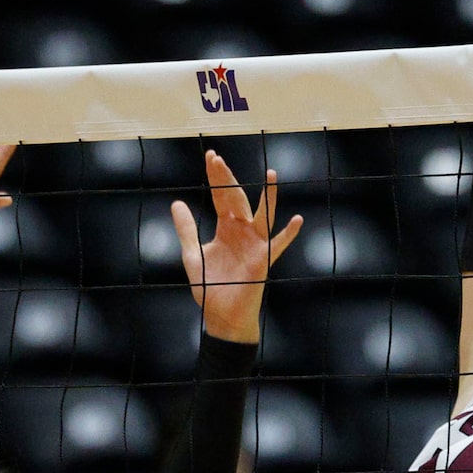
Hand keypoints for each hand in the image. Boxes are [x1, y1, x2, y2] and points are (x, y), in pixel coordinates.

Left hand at [172, 150, 300, 344]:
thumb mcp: (192, 255)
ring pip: (262, 215)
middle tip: (217, 159)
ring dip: (268, 196)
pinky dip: (288, 233)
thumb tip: (177, 202)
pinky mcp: (263, 260)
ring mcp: (255, 244)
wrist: (221, 316)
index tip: (211, 157)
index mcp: (225, 229)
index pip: (220, 197)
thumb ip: (186, 230)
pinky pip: (278, 245)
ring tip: (271, 175)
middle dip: (227, 179)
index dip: (216, 178)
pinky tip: (296, 220)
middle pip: (236, 199)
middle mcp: (242, 232)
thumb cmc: (209, 288)